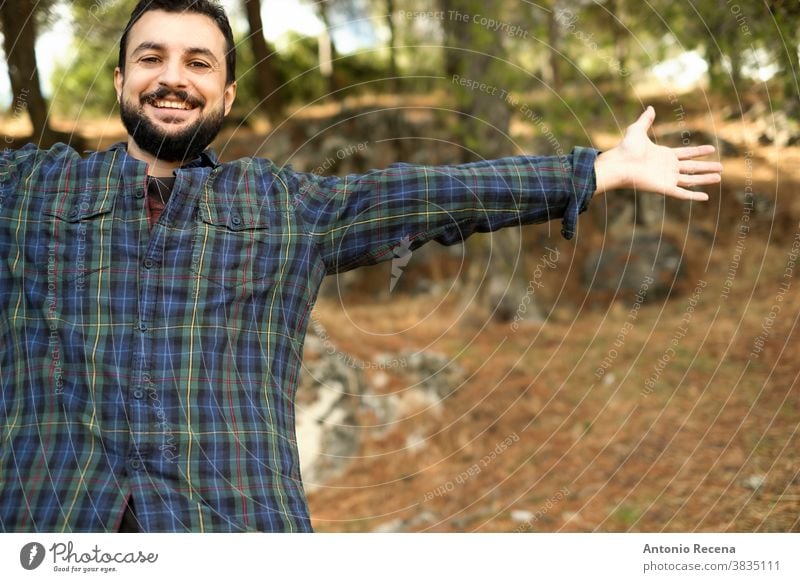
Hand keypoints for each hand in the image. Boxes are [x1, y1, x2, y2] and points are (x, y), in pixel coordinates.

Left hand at [593, 106, 722, 200]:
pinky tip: (705, 197)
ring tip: (719, 178)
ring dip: (705, 179)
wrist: (619, 164)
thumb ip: (646, 120)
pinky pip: (683, 193)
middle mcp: (668, 167)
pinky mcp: (665, 188)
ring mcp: (667, 178)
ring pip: (691, 180)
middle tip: (721, 167)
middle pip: (692, 167)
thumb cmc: (626, 149)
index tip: (712, 149)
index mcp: (664, 155)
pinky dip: (694, 196)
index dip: (699, 151)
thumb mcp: (637, 130)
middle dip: (707, 167)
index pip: (686, 154)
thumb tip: (650, 108)